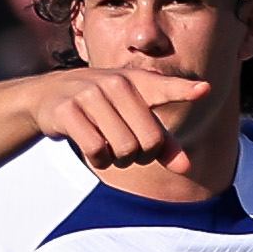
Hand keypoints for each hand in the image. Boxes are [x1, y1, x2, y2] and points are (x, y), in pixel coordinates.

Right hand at [24, 65, 215, 166]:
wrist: (48, 96)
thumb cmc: (101, 108)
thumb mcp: (132, 118)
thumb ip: (162, 142)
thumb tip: (187, 168)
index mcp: (137, 82)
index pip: (165, 88)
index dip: (184, 91)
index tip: (204, 90)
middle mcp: (116, 84)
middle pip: (147, 141)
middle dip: (140, 156)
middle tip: (127, 150)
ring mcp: (90, 95)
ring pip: (122, 148)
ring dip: (117, 161)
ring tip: (109, 149)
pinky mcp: (68, 110)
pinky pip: (96, 150)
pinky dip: (98, 160)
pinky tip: (93, 151)